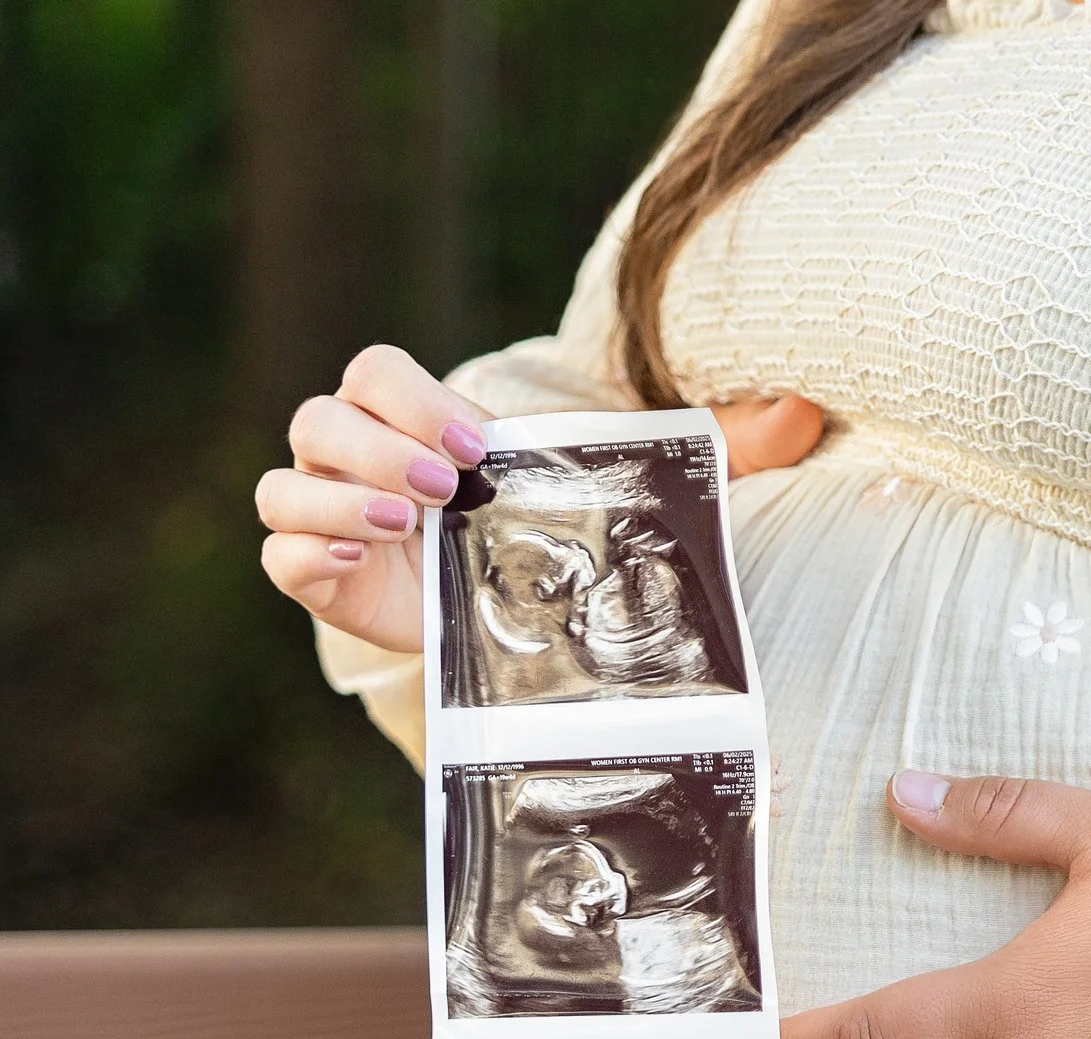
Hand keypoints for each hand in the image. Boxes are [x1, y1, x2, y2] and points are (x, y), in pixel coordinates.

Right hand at [256, 344, 823, 650]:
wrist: (529, 618)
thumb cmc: (568, 529)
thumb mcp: (641, 484)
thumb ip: (720, 443)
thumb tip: (811, 407)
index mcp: (421, 416)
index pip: (377, 369)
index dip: (415, 396)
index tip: (482, 443)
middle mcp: (365, 459)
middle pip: (320, 416)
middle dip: (377, 442)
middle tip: (450, 485)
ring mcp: (338, 520)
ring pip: (287, 483)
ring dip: (336, 496)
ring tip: (409, 524)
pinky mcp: (327, 582)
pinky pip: (279, 555)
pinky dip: (304, 553)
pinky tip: (355, 564)